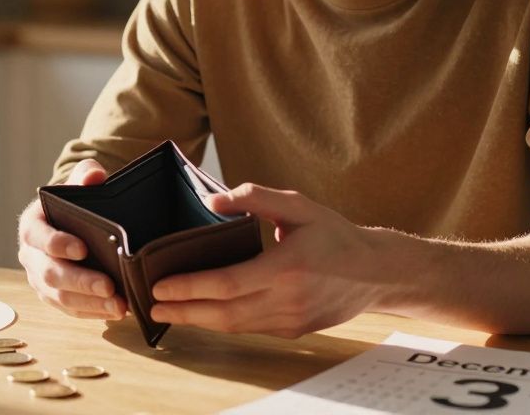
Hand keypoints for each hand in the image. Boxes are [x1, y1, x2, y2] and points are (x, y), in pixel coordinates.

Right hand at [17, 159, 126, 319]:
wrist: (72, 222)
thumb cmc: (75, 202)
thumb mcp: (80, 183)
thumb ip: (86, 176)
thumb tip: (94, 175)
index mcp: (32, 225)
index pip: (39, 236)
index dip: (58, 243)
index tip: (83, 249)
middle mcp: (30, 255)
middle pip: (50, 273)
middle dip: (81, 282)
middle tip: (109, 286)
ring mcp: (40, 279)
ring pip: (60, 297)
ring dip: (90, 303)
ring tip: (119, 305)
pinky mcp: (53, 297)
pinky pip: (70, 311)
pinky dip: (93, 312)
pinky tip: (115, 311)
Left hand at [149, 183, 381, 337]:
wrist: (376, 272)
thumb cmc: (334, 234)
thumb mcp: (298, 205)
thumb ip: (255, 198)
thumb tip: (212, 201)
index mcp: (286, 267)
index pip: (228, 283)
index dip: (191, 287)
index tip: (161, 285)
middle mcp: (288, 299)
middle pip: (224, 314)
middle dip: (184, 312)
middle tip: (153, 306)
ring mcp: (291, 320)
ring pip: (235, 326)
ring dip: (199, 321)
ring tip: (169, 312)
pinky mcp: (294, 331)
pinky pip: (251, 328)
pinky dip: (224, 322)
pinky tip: (205, 314)